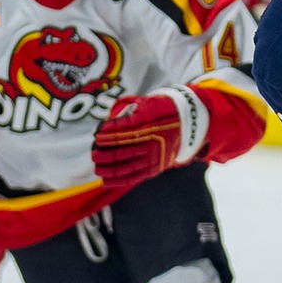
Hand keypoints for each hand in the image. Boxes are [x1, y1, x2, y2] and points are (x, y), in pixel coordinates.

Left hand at [91, 89, 206, 185]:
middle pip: (124, 151)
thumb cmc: (162, 111)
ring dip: (110, 168)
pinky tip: (106, 180)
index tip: (98, 135)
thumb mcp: (147, 102)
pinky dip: (119, 180)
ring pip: (128, 167)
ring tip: (97, 166)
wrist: (187, 124)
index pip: (126, 132)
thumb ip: (127, 107)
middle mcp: (153, 143)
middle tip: (94, 152)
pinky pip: (134, 177)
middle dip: (106, 153)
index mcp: (151, 126)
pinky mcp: (154, 168)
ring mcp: (154, 158)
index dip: (110, 135)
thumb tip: (109, 117)